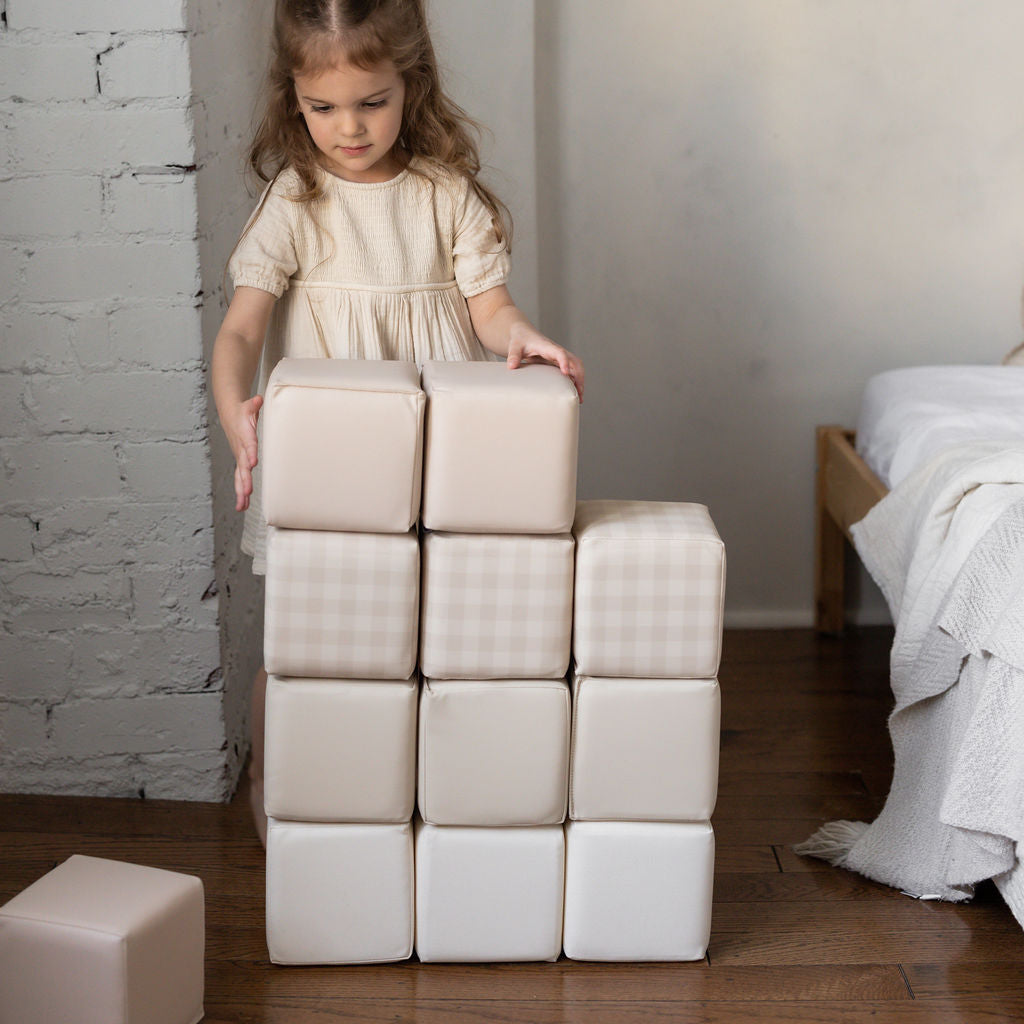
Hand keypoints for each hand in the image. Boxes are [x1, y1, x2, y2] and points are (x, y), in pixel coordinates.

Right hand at [226, 395, 263, 511]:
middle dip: (245, 479)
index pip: (248, 445)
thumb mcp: (248, 406)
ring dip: (241, 492)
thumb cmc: (242, 412)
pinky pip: (240, 480)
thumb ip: (253, 404)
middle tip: (248, 491)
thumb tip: (257, 399)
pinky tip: (242, 506)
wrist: (230, 415)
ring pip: (240, 478)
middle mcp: (241, 450)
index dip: (250, 453)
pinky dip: (242, 493)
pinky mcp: (240, 463)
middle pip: (242, 467)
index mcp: (244, 436)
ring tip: (242, 506)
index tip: (253, 462)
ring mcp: (240, 458)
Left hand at [506, 327, 584, 401]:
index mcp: (547, 346)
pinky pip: (571, 370)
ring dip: (580, 380)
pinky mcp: (558, 362)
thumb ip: (513, 355)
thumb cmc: (520, 339)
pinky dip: (575, 380)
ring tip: (579, 398)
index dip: (564, 362)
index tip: (566, 373)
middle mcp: (557, 351)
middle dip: (579, 376)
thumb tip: (511, 366)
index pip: (560, 353)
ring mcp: (559, 357)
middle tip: (578, 393)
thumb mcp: (514, 346)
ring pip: (576, 367)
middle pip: (574, 361)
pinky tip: (573, 392)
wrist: (523, 334)